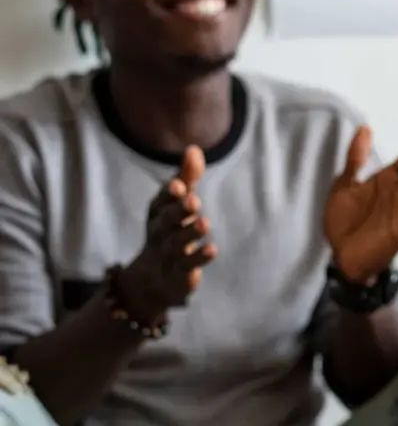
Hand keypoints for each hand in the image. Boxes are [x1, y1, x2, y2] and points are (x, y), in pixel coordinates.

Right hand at [122, 146, 216, 322]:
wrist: (153, 280)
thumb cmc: (169, 231)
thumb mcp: (177, 204)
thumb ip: (187, 178)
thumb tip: (194, 148)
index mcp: (158, 214)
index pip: (161, 201)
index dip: (169, 194)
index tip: (180, 185)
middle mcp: (160, 233)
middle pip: (166, 221)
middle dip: (178, 210)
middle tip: (194, 200)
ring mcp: (168, 255)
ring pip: (176, 243)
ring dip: (190, 233)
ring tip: (205, 223)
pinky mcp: (179, 275)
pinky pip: (187, 266)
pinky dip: (198, 258)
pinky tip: (212, 249)